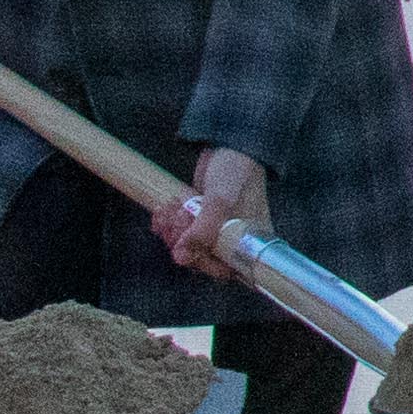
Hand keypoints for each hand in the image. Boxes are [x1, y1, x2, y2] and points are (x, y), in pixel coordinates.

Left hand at [156, 144, 271, 271]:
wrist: (229, 143)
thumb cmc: (236, 173)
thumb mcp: (220, 202)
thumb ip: (204, 231)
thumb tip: (182, 258)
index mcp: (249, 242)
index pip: (226, 269)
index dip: (205, 264)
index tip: (190, 251)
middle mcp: (233, 240)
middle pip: (202, 259)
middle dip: (183, 242)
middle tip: (177, 221)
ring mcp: (214, 230)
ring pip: (187, 246)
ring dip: (172, 230)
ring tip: (169, 209)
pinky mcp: (198, 219)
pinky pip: (179, 232)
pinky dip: (167, 223)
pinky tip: (164, 210)